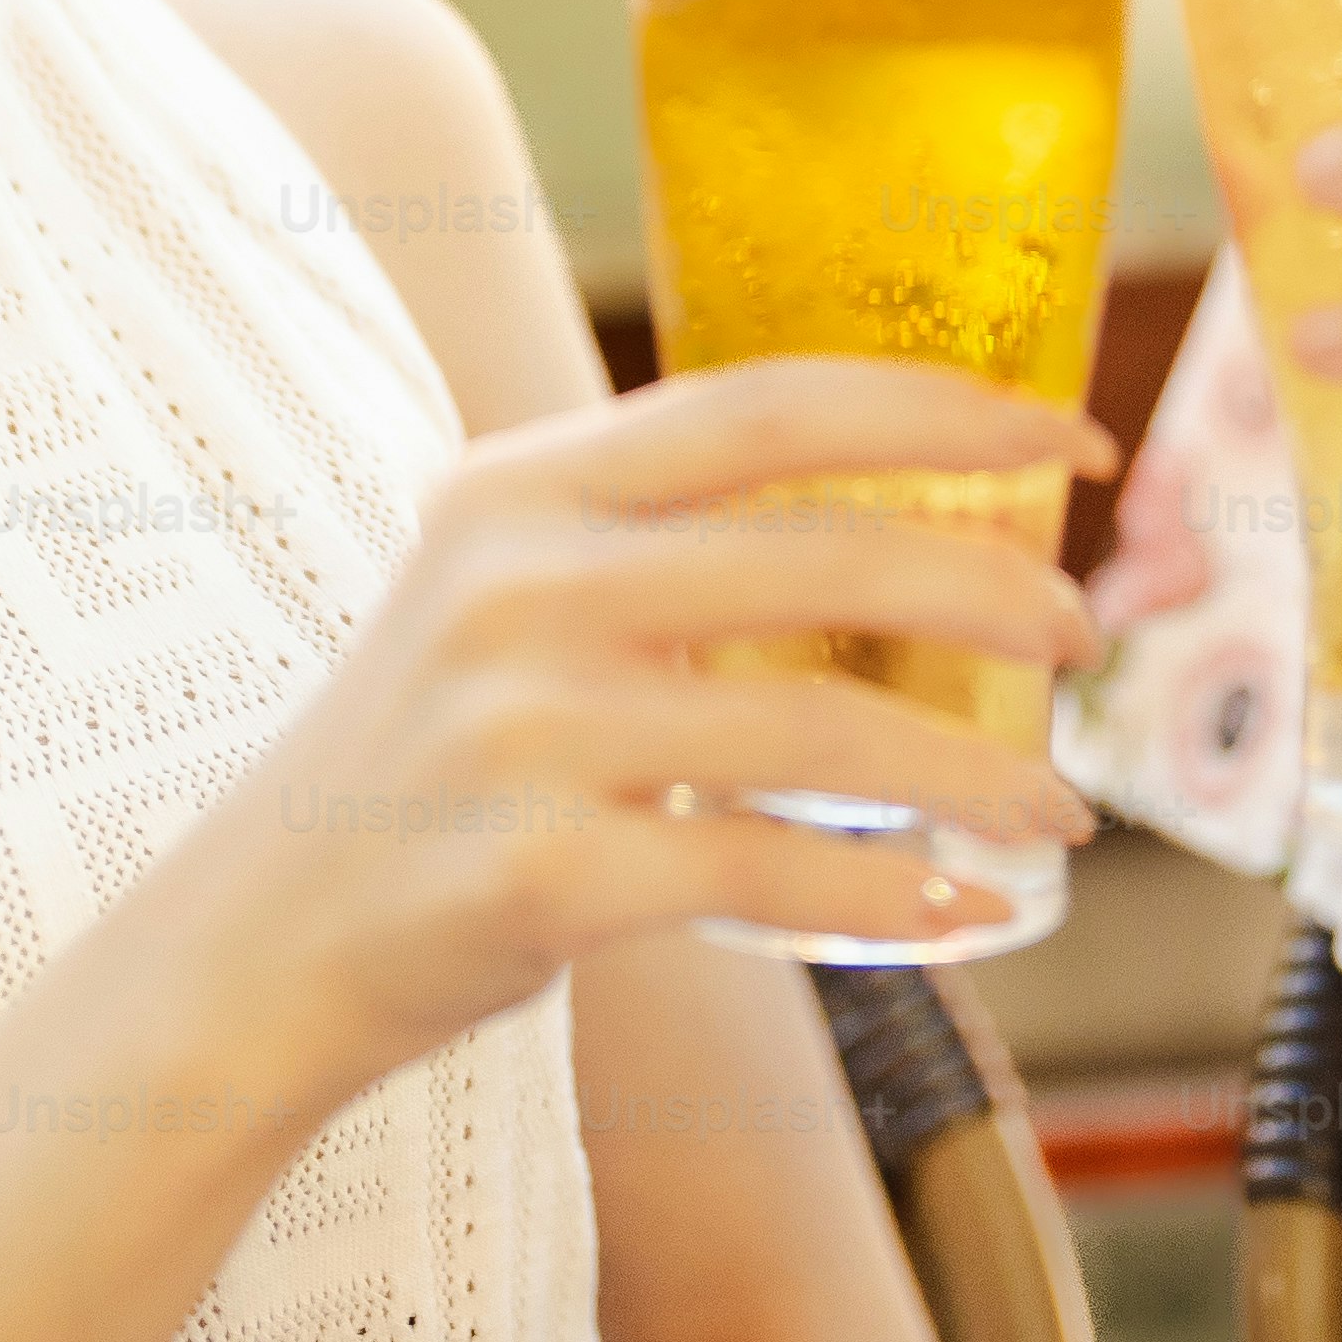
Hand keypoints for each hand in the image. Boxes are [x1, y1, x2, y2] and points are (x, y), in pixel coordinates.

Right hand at [202, 357, 1111, 1091]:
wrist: (258, 940)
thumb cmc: (429, 762)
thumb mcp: (508, 593)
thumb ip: (656, 539)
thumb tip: (904, 515)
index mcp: (524, 485)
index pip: (768, 401)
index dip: (939, 405)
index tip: (1068, 435)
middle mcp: (517, 584)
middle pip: (820, 552)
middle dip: (990, 586)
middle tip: (1083, 628)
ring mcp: (520, 730)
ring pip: (817, 726)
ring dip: (972, 772)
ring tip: (1058, 811)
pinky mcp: (536, 874)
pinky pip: (761, 869)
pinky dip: (884, 893)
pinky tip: (958, 906)